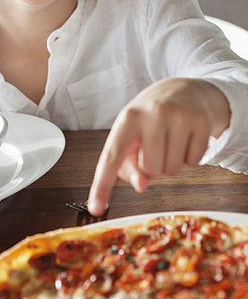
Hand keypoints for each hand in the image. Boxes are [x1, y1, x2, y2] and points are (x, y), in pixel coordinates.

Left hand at [87, 78, 230, 215]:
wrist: (181, 90)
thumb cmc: (149, 119)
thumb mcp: (131, 137)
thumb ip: (128, 166)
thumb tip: (141, 185)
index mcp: (128, 118)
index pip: (112, 156)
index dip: (103, 184)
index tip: (96, 208)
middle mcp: (153, 113)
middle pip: (151, 170)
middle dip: (152, 166)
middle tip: (154, 146)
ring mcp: (179, 116)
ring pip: (173, 171)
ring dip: (170, 164)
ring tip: (168, 141)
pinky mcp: (201, 121)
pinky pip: (194, 162)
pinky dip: (189, 157)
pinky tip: (184, 138)